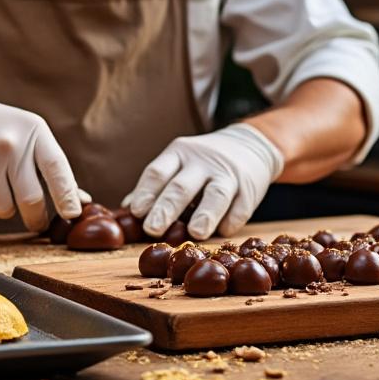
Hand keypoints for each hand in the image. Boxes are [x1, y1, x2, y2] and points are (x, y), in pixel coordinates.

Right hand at [0, 84, 82, 231]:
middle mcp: (10, 143)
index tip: (72, 215)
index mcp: (34, 132)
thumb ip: (55, 170)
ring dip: (5, 209)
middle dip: (36, 218)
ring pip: (4, 209)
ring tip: (0, 188)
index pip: (56, 168)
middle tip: (37, 222)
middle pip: (31, 198)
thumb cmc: (4, 131)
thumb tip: (80, 204)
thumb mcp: (32, 137)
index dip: (67, 195)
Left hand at [122, 123, 284, 240]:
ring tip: (195, 234)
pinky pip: (240, 207)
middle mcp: (202, 162)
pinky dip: (231, 221)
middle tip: (153, 228)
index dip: (146, 192)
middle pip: (182, 186)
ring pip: (216, 194)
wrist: (251, 146)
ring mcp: (228, 175)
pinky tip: (221, 232)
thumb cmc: (203, 163)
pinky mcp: (250, 189)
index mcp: (179, 154)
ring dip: (205, 214)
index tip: (136, 212)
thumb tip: (127, 210)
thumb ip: (156, 185)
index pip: (158, 172)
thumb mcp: (178, 163)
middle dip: (167, 208)